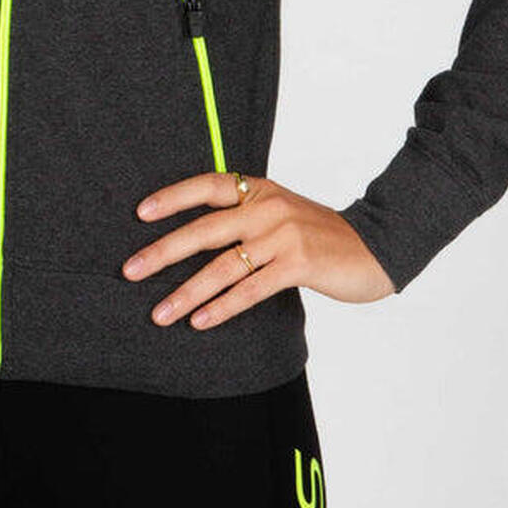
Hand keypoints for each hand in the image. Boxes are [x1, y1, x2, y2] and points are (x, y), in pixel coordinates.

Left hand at [122, 170, 395, 327]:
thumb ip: (246, 217)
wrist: (378, 247)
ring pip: (224, 266)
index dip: (173, 197)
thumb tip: (195, 237)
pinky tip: (200, 321)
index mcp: (260, 190)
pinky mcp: (299, 264)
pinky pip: (251, 289)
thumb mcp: (281, 213)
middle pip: (205, 229)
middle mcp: (268, 208)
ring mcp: (284, 236)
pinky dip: (222, 307)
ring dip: (186, 292)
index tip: (139, 213)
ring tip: (159, 313)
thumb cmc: (321, 235)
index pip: (208, 186)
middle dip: (163, 251)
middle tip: (130, 270)